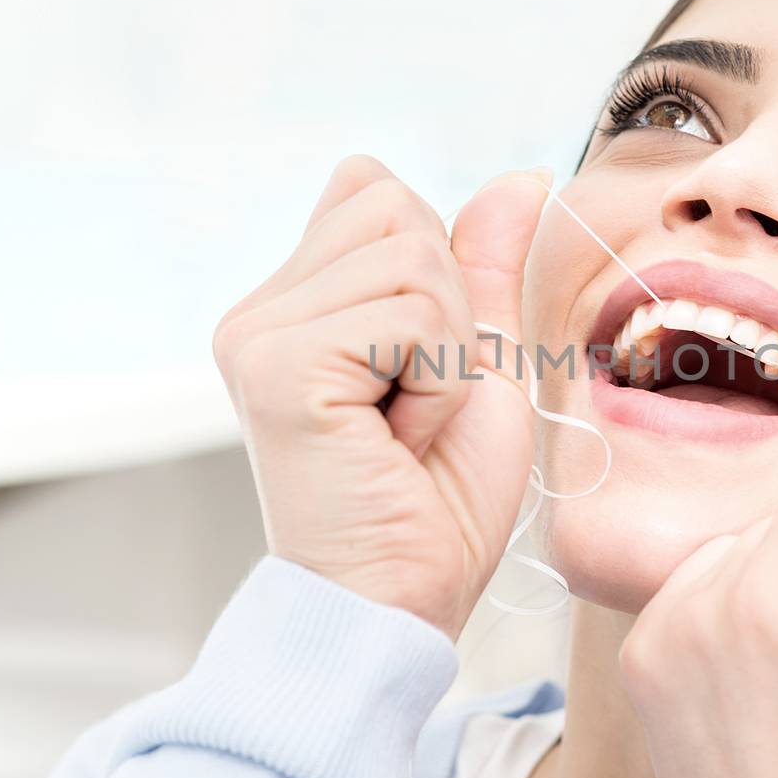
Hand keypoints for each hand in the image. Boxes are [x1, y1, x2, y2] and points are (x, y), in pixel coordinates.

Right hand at [211, 154, 548, 641]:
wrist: (403, 601)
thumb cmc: (437, 501)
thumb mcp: (478, 362)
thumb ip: (482, 267)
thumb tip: (519, 175)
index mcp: (293, 304)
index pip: (373, 190)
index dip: (432, 271)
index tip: (414, 367)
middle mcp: (259, 311)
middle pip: (394, 207)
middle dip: (445, 308)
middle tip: (414, 405)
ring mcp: (258, 335)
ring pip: (411, 257)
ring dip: (445, 351)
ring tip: (406, 426)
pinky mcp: (278, 367)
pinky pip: (412, 314)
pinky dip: (438, 381)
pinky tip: (399, 440)